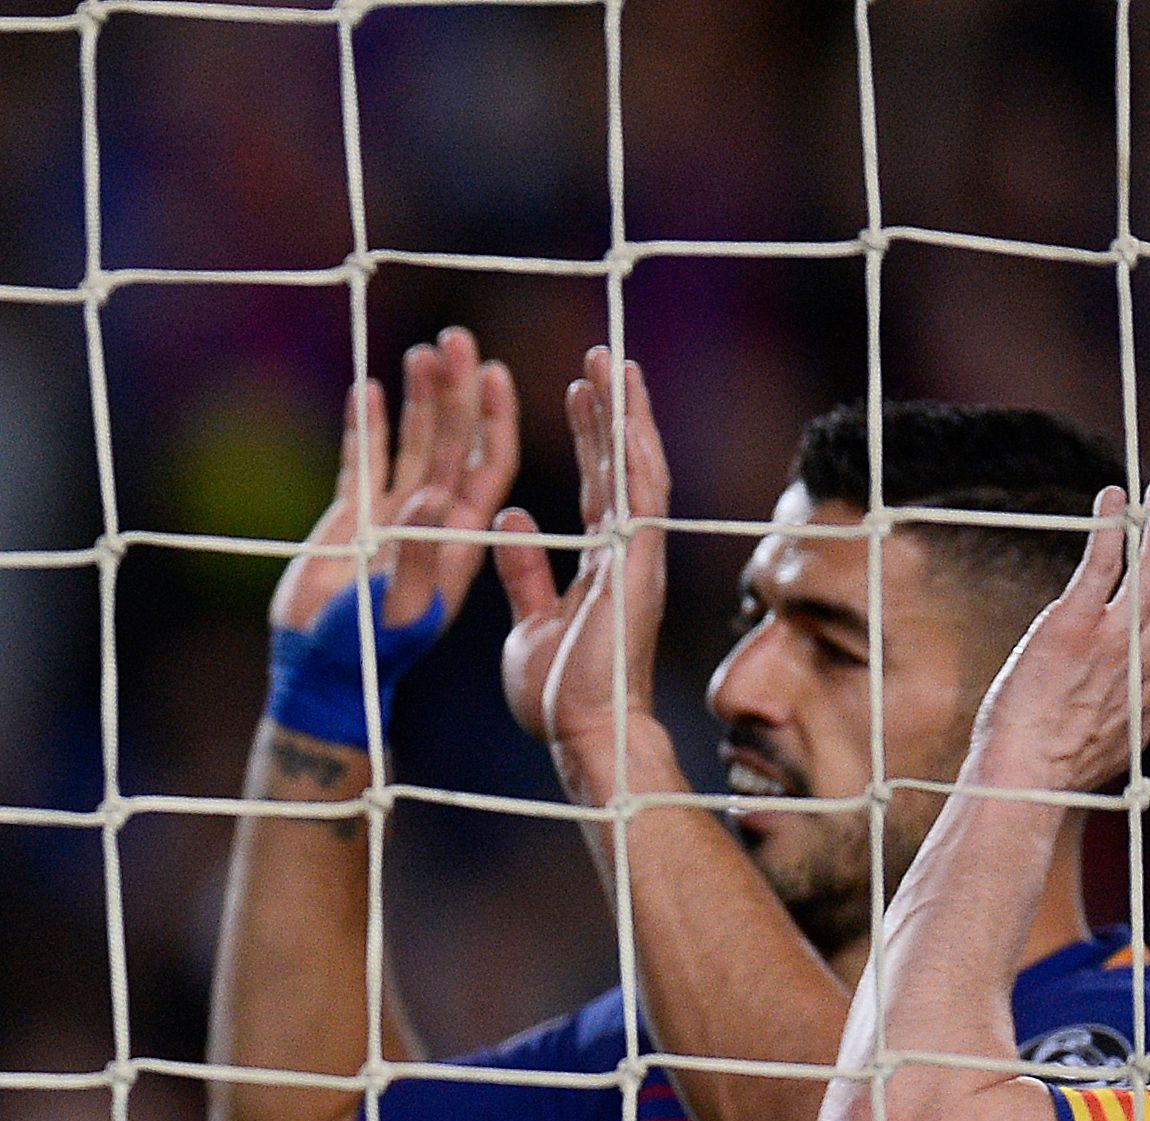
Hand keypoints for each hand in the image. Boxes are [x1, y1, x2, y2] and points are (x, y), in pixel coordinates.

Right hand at [272, 327, 519, 639]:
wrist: (321, 676)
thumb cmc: (368, 655)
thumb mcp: (401, 611)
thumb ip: (416, 556)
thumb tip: (432, 495)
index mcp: (456, 538)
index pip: (488, 464)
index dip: (494, 418)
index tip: (493, 372)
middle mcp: (431, 519)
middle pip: (453, 440)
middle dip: (457, 389)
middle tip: (454, 338)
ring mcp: (393, 516)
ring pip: (413, 442)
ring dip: (419, 398)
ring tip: (421, 351)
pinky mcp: (353, 519)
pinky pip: (363, 461)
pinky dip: (365, 425)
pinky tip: (366, 389)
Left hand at [493, 348, 670, 795]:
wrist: (583, 736)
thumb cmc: (558, 696)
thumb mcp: (529, 623)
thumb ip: (526, 573)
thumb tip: (512, 521)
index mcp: (599, 566)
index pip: (598, 487)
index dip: (590, 438)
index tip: (577, 393)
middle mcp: (624, 554)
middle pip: (620, 466)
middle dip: (611, 410)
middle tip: (602, 356)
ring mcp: (636, 558)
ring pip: (635, 469)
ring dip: (625, 415)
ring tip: (613, 362)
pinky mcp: (635, 568)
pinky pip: (637, 497)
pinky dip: (632, 451)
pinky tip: (625, 411)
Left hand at [969, 477, 1149, 793]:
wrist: (1025, 776)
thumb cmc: (1061, 764)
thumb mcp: (1127, 734)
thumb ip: (1142, 697)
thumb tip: (1144, 683)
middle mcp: (1148, 655)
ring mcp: (1112, 640)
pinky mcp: (1070, 628)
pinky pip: (1101, 564)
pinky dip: (1111, 526)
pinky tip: (1109, 500)